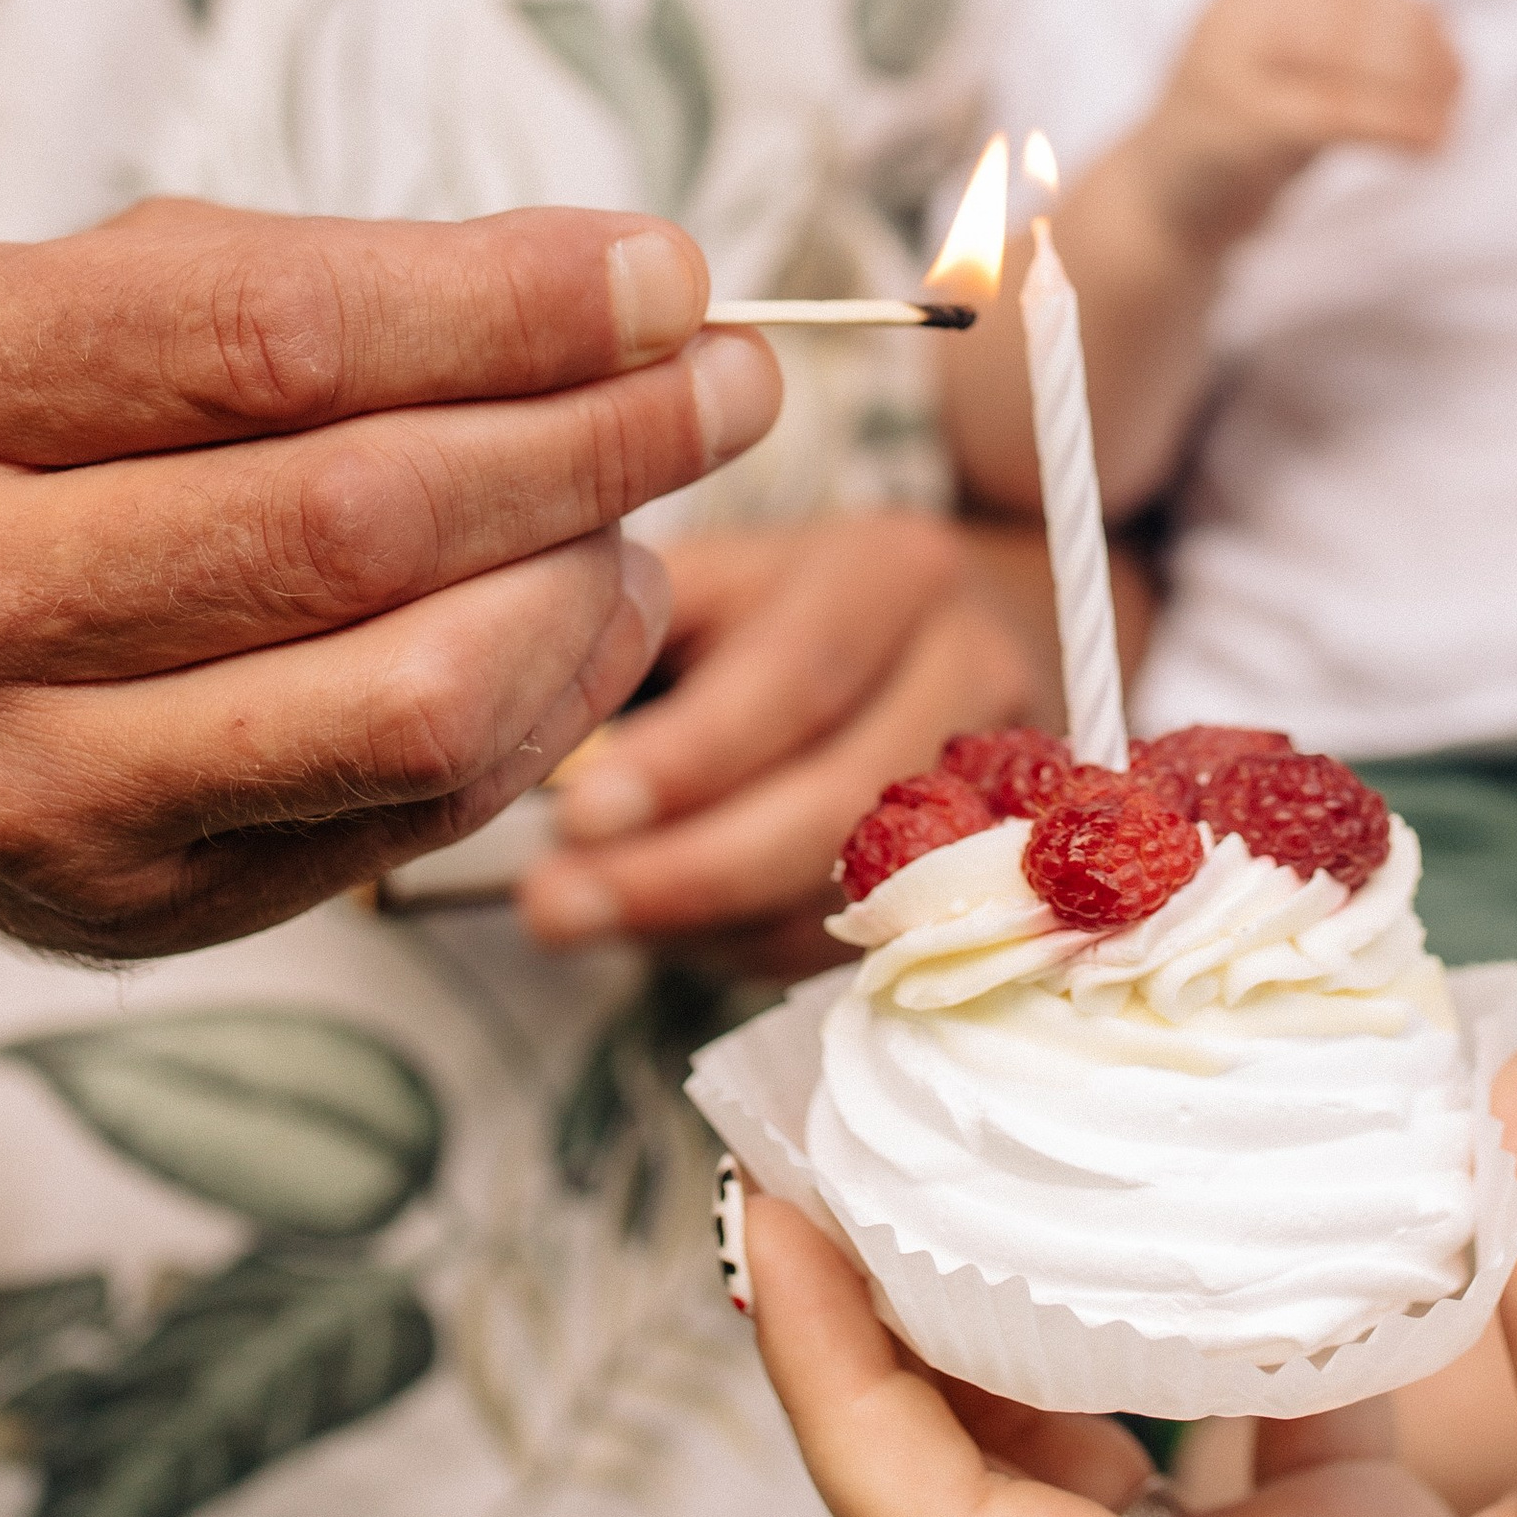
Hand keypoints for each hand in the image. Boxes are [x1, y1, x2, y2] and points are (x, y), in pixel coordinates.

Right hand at [0, 197, 779, 977]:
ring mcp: (23, 780)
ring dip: (593, 584)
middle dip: (601, 438)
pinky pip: (420, 804)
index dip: (515, 306)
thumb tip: (634, 297)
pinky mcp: (130, 907)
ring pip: (419, 689)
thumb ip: (343, 280)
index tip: (672, 278)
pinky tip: (575, 616)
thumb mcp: (101, 299)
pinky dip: (550, 698)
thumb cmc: (1, 448)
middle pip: (368, 516)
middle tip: (731, 385)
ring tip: (642, 509)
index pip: (283, 333)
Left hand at [518, 512, 1057, 981]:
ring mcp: (1003, 782)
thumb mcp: (714, 583)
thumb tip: (514, 730)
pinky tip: (670, 931)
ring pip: (858, 887)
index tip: (575, 813)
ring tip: (586, 922)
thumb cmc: (778, 613)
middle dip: (686, 868)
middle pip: (842, 798)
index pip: (798, 674)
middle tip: (552, 906)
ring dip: (709, 923)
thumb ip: (633, 632)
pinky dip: (755, 946)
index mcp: (896, 570)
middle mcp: (976, 665)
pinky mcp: (992, 874)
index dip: (689, 756)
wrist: (930, 647)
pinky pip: (869, 942)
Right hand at [1133, 0, 1457, 256]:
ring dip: (1411, 93)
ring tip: (1447, 127)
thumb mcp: (1288, 79)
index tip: (1455, 57)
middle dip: (1416, 52)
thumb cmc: (1232, 144)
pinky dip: (1391, 126)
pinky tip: (1430, 145)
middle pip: (1350, 17)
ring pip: (1343, 65)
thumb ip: (1343, 50)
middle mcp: (1235, 21)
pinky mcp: (1236, 129)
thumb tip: (1440, 38)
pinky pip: (1331, 116)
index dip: (1412, 15)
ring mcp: (1228, 72)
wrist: (1154, 208)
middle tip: (1459, 92)